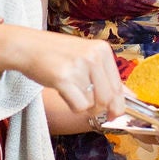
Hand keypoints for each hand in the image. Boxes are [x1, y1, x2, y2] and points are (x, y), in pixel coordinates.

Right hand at [0, 25, 123, 121]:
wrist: (26, 46)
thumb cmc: (55, 53)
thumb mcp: (85, 58)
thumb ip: (107, 77)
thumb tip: (131, 97)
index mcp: (102, 50)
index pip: (119, 86)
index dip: (117, 104)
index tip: (113, 112)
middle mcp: (94, 56)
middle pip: (109, 98)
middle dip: (101, 109)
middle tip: (88, 105)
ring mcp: (79, 66)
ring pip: (94, 103)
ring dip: (83, 105)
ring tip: (70, 90)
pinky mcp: (64, 78)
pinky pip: (79, 105)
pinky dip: (73, 106)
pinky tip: (63, 92)